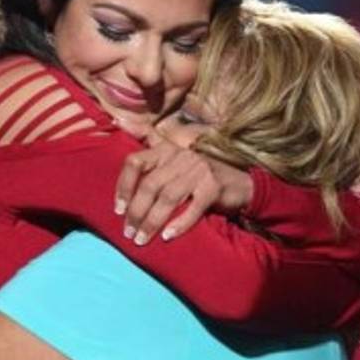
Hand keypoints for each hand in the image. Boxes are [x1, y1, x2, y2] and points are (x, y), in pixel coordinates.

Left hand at [114, 138, 253, 244]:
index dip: (123, 186)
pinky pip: (192, 209)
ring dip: (152, 222)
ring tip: (142, 239)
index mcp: (167, 149)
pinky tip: (167, 237)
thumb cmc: (199, 177)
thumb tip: (119, 121)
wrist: (241, 185)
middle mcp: (181, 156)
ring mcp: (199, 170)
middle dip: (136, 212)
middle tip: (128, 232)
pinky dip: (179, 224)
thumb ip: (151, 143)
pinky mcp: (213, 188)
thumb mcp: (175, 159)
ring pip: (168, 198)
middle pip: (150, 184)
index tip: (118, 209)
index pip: (135, 161)